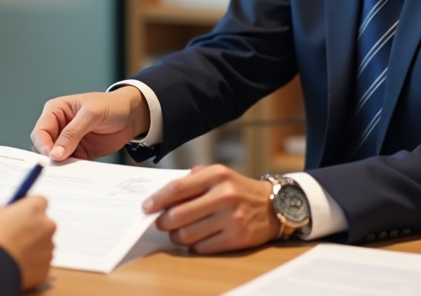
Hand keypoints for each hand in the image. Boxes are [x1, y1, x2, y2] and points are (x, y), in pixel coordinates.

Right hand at [0, 196, 55, 290]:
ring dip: (31, 246)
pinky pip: (39, 262)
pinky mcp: (45, 268)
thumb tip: (3, 215)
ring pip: (42, 244)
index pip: (39, 201)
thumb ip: (3, 211)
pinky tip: (14, 264)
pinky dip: (30, 263)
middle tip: (13, 234)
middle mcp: (46, 226)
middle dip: (31, 228)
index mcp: (34, 208)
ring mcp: (47, 248)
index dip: (27, 208)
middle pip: (43, 224)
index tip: (19, 213)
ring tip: (10, 252)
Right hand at [30, 88, 149, 161]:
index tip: (52, 156)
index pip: (41, 130)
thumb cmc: (111, 105)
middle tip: (58, 166)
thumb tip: (55, 153)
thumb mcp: (92, 114)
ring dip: (59, 165)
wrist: (132, 116)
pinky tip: (76, 173)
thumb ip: (72, 133)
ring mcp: (67, 141)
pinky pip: (69, 164)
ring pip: (54, 157)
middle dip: (49, 156)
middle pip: (43, 146)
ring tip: (67, 172)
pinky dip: (70, 169)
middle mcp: (58, 126)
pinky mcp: (78, 152)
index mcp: (56, 110)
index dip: (43, 144)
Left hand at [142, 165, 281, 253]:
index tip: (146, 207)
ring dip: (177, 236)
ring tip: (180, 231)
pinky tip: (200, 237)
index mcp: (216, 175)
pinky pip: (202, 247)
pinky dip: (195, 245)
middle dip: (163, 222)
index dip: (157, 200)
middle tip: (161, 222)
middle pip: (178, 215)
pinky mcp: (237, 238)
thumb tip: (161, 196)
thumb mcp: (218, 174)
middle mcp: (224, 195)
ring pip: (187, 235)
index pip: (177, 188)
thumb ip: (192, 180)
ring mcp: (231, 218)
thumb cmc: (238, 189)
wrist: (274, 205)